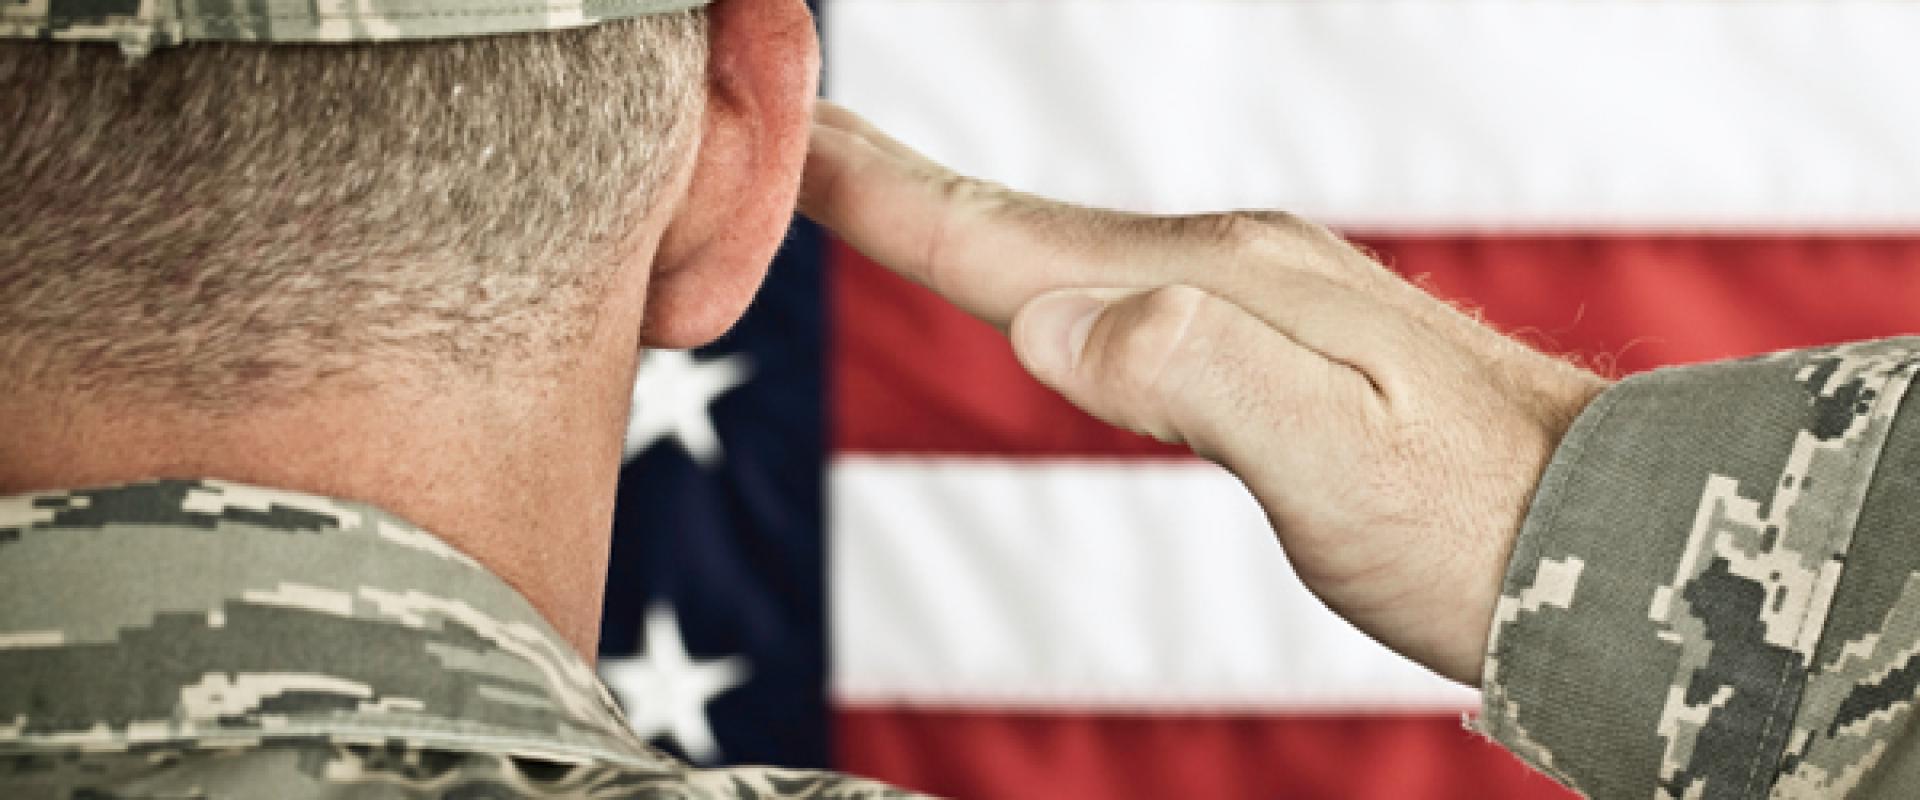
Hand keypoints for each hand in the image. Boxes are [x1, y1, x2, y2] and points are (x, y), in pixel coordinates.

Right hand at [798, 102, 1608, 684]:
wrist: (1604, 535)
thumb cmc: (1473, 521)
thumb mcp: (1333, 460)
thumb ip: (1195, 375)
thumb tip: (1051, 322)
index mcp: (1214, 286)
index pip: (1011, 238)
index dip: (886, 195)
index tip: (786, 140)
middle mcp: (1223, 266)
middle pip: (1020, 220)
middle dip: (894, 178)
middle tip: (790, 130)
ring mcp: (1248, 294)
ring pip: (1063, 246)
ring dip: (955, 217)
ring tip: (872, 186)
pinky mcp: (1267, 337)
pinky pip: (1114, 285)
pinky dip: (1035, 266)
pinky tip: (1032, 279)